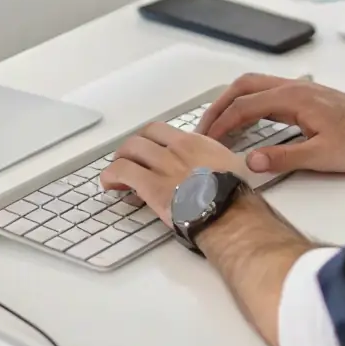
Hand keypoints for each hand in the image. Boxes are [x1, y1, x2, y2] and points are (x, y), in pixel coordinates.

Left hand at [99, 123, 247, 224]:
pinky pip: (122, 171)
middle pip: (142, 137)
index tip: (146, 151)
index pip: (161, 131)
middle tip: (128, 161)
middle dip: (131, 148)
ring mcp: (163, 165)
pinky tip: (109, 185)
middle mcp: (176, 149)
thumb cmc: (234, 196)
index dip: (148, 140)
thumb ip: (211, 160)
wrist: (230, 214)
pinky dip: (111, 175)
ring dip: (119, 160)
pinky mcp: (152, 185)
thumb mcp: (227, 166)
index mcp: (194, 143)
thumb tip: (208, 166)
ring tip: (116, 174)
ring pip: (129, 150)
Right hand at [198, 73, 344, 175]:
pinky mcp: (307, 97)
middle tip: (203, 127)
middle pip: (243, 87)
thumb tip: (250, 161)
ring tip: (219, 123)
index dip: (221, 124)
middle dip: (219, 106)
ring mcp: (301, 89)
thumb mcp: (321, 156)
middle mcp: (294, 88)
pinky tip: (249, 120)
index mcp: (293, 98)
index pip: (244, 106)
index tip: (206, 140)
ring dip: (233, 101)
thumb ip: (283, 159)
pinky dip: (249, 103)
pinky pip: (268, 92)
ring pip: (255, 86)